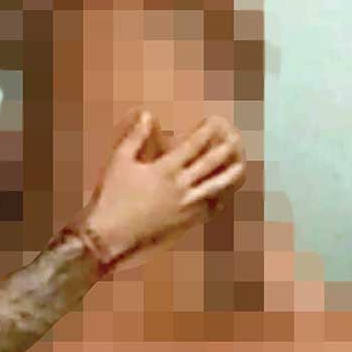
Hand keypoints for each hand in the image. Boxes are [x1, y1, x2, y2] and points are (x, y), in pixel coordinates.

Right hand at [74, 110, 245, 270]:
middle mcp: (180, 188)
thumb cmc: (111, 196)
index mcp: (165, 170)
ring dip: (229, 175)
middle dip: (223, 150)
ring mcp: (185, 208)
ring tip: (240, 166)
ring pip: (215, 188)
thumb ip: (136, 137)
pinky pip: (208, 210)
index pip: (191, 146)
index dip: (205, 133)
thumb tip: (147, 115)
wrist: (111, 235)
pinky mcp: (184, 224)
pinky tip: (221, 198)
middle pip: (209, 165)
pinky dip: (218, 201)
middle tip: (235, 140)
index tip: (215, 123)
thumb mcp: (120, 161)